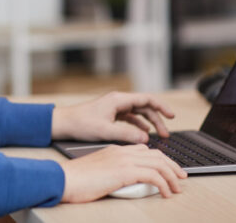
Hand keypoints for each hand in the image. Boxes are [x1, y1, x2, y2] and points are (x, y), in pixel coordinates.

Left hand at [52, 91, 174, 142]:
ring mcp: (114, 108)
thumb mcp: (106, 131)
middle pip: (144, 107)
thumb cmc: (81, 124)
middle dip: (157, 120)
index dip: (161, 107)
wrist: (63, 124)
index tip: (172, 116)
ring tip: (157, 136)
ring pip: (137, 114)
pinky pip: (129, 119)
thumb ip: (127, 134)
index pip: (146, 99)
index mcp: (118, 100)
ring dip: (148, 124)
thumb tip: (145, 137)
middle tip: (166, 133)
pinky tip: (143, 134)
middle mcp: (118, 101)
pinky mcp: (110, 116)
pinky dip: (138, 126)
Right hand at [58, 144, 186, 202]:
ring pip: (159, 164)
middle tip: (181, 178)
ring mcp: (124, 160)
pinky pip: (154, 176)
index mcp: (115, 149)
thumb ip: (113, 171)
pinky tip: (166, 194)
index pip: (145, 150)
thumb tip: (127, 181)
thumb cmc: (76, 179)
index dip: (160, 160)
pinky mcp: (125, 171)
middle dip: (172, 166)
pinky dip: (164, 185)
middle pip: (156, 154)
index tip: (169, 170)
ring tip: (177, 189)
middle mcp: (122, 151)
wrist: (65, 179)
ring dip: (172, 177)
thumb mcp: (98, 171)